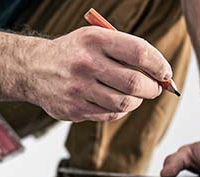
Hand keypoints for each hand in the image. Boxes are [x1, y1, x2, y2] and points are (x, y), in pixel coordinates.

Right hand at [24, 26, 171, 122]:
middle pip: (134, 82)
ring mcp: (78, 89)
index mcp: (95, 40)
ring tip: (135, 96)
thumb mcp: (95, 39)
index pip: (139, 52)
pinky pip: (109, 115)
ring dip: (137, 101)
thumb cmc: (72, 53)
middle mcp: (86, 64)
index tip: (165, 73)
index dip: (159, 65)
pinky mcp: (74, 109)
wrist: (33, 69)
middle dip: (152, 88)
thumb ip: (124, 51)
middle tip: (155, 88)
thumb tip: (159, 73)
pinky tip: (116, 102)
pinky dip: (119, 111)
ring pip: (124, 103)